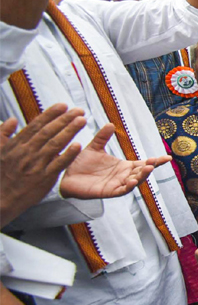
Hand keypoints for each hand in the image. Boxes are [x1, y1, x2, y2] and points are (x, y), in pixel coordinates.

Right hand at [0, 104, 85, 225]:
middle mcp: (26, 152)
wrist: (0, 199)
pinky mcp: (44, 178)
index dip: (51, 114)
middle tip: (79, 110)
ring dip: (70, 131)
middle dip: (65, 119)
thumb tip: (12, 120)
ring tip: (82, 121)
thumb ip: (3, 134)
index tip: (63, 105)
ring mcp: (36, 165)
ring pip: (55, 144)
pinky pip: (58, 164)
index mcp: (16, 145)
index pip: (36, 125)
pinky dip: (68, 155)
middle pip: (48, 132)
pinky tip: (79, 146)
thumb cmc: (1, 175)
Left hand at [58, 124, 170, 199]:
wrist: (64, 175)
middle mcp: (123, 176)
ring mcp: (117, 185)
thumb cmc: (79, 163)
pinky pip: (122, 190)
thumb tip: (110, 124)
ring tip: (148, 168)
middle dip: (151, 168)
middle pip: (142, 173)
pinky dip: (129, 186)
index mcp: (123, 166)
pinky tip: (133, 181)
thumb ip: (102, 137)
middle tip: (155, 161)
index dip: (155, 161)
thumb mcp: (93, 148)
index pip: (143, 163)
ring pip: (135, 182)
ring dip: (142, 176)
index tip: (167, 157)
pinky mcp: (108, 192)